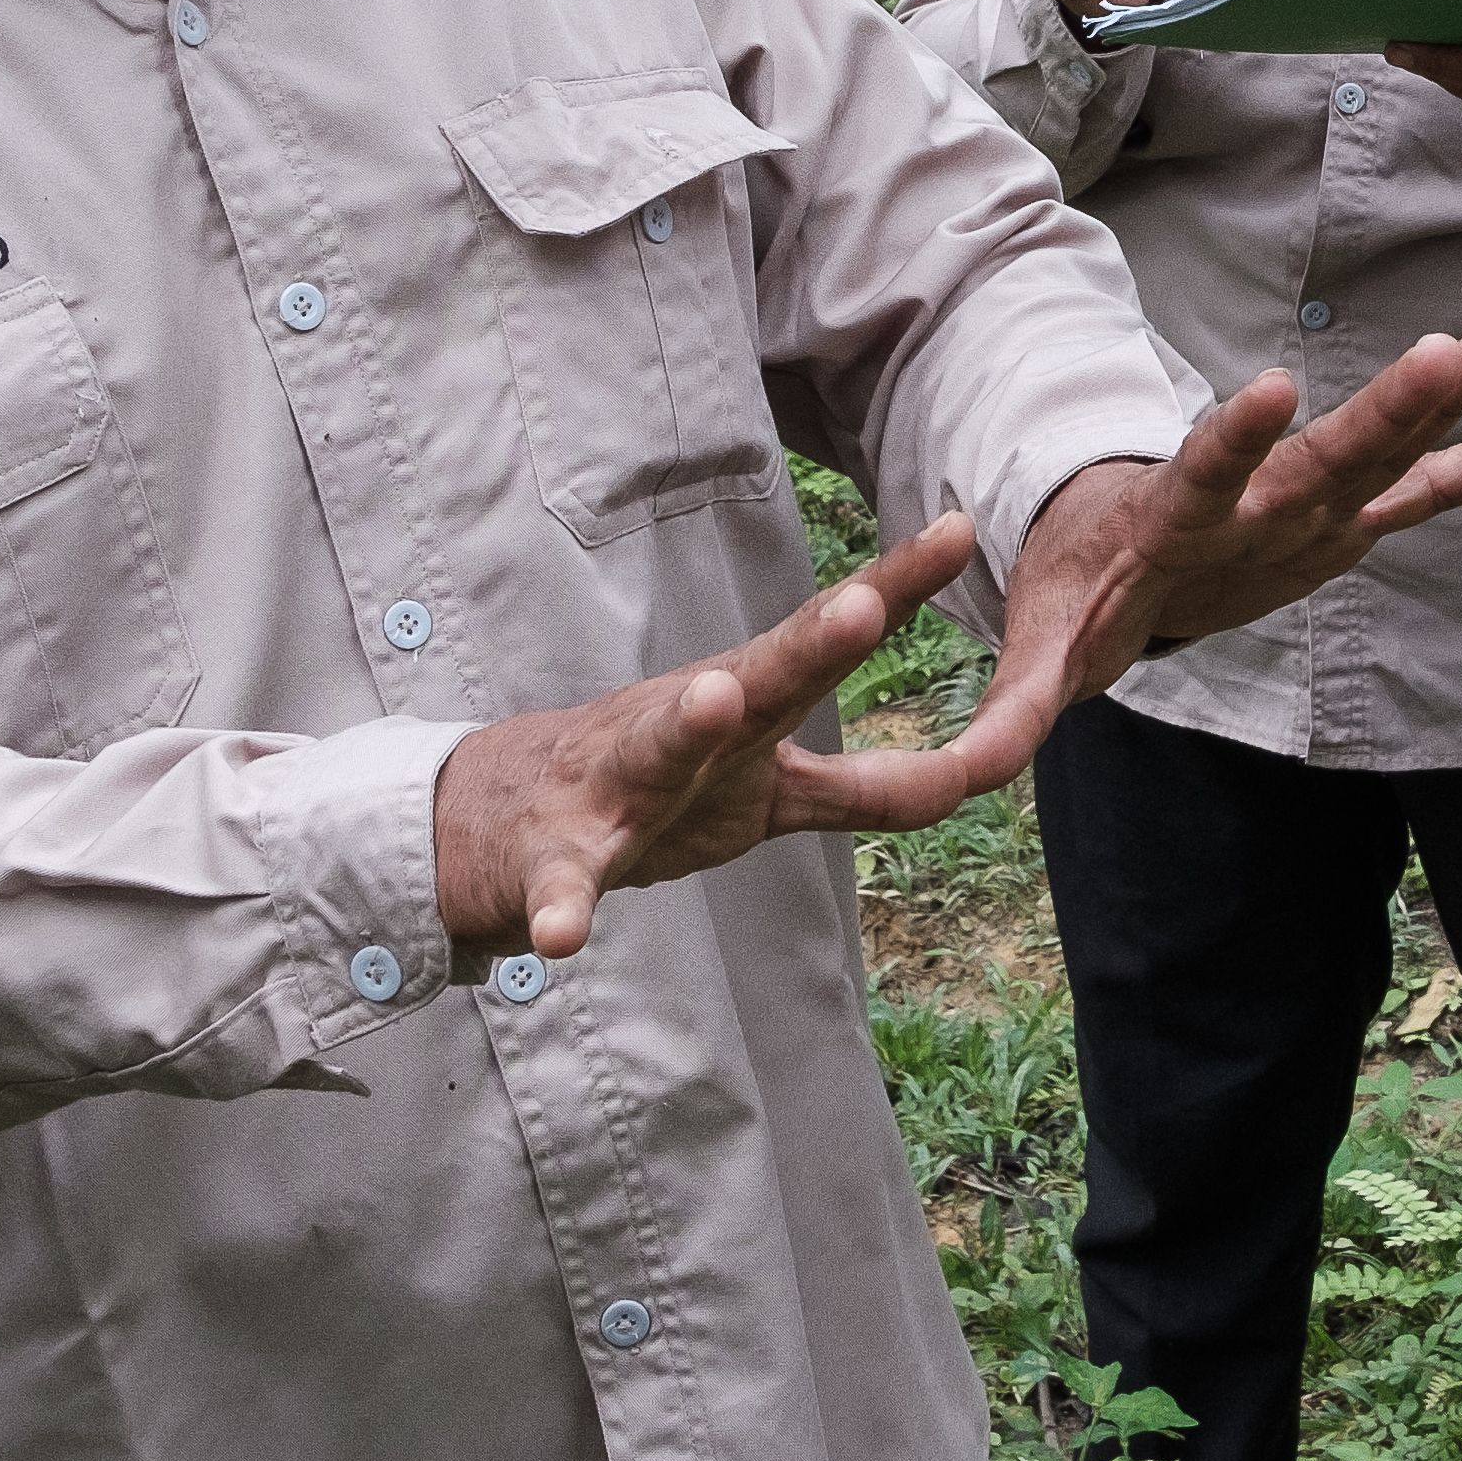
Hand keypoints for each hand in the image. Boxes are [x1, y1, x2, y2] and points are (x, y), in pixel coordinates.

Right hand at [430, 519, 1015, 960]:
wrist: (491, 817)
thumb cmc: (649, 789)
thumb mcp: (769, 790)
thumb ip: (867, 790)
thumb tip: (969, 780)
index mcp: (743, 712)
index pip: (828, 646)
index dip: (896, 592)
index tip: (959, 528)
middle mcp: (685, 731)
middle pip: (758, 680)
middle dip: (813, 645)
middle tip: (864, 603)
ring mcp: (614, 789)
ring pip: (654, 751)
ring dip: (684, 726)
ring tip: (711, 698)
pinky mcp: (551, 854)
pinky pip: (560, 881)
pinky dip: (561, 905)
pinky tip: (562, 932)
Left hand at [930, 332, 1461, 786]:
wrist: (1116, 546)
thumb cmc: (1081, 593)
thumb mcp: (1041, 650)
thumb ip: (1016, 708)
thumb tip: (967, 776)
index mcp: (1174, 523)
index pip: (1203, 474)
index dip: (1234, 438)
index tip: (1274, 385)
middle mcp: (1250, 504)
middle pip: (1317, 455)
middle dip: (1381, 410)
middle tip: (1445, 350)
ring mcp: (1301, 507)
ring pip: (1370, 457)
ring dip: (1429, 411)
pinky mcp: (1339, 523)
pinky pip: (1413, 496)